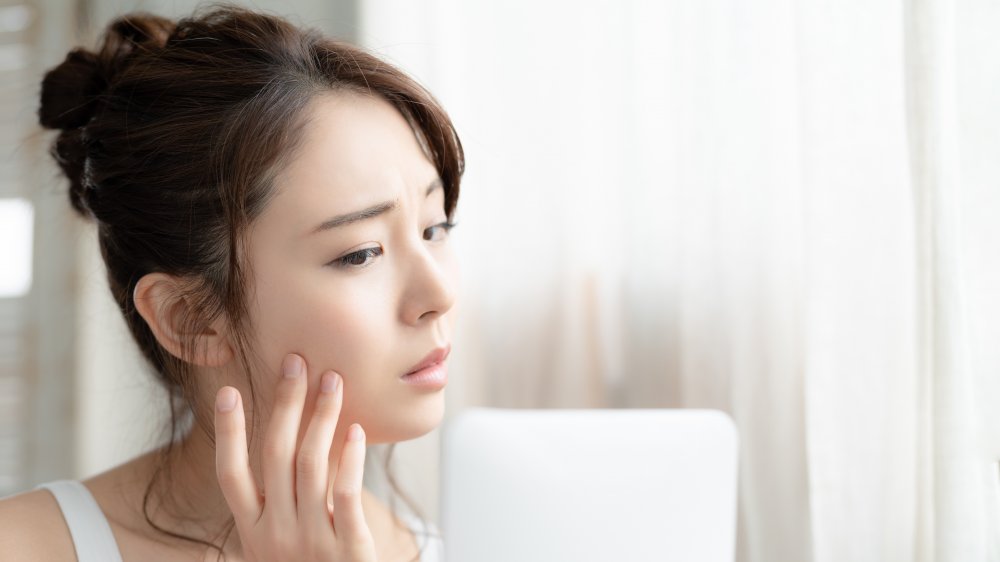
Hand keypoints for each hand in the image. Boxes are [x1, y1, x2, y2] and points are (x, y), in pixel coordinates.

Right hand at [214, 353, 376, 560]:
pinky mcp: (347, 551)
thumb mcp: (279, 547)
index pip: (230, 474)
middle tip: (297, 363)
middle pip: (274, 456)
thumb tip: (294, 444)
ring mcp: (309, 542)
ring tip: (333, 383)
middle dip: (285, 404)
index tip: (231, 391)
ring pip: (311, 465)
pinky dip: (351, 460)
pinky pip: (345, 495)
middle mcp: (274, 535)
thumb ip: (280, 505)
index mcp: (252, 532)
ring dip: (322, 417)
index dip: (229, 432)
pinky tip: (357, 432)